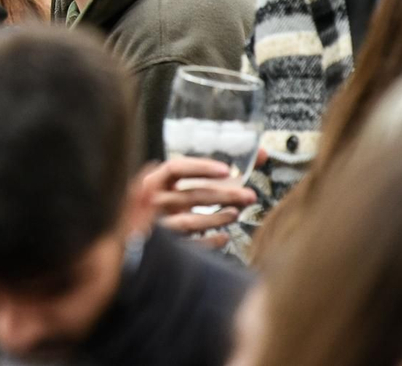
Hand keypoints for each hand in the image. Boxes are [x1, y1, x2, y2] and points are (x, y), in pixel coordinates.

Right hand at [141, 156, 259, 250]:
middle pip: (190, 195)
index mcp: (153, 182)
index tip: (226, 170)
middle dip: (223, 195)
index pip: (175, 168)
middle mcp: (153, 202)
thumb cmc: (169, 203)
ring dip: (216, 218)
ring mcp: (159, 226)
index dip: (200, 168)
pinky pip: (189, 245)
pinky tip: (224, 237)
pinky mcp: (164, 247)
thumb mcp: (178, 184)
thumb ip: (214, 170)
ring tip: (236, 214)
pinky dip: (208, 241)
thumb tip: (262, 154)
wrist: (139, 241)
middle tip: (248, 196)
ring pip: (189, 221)